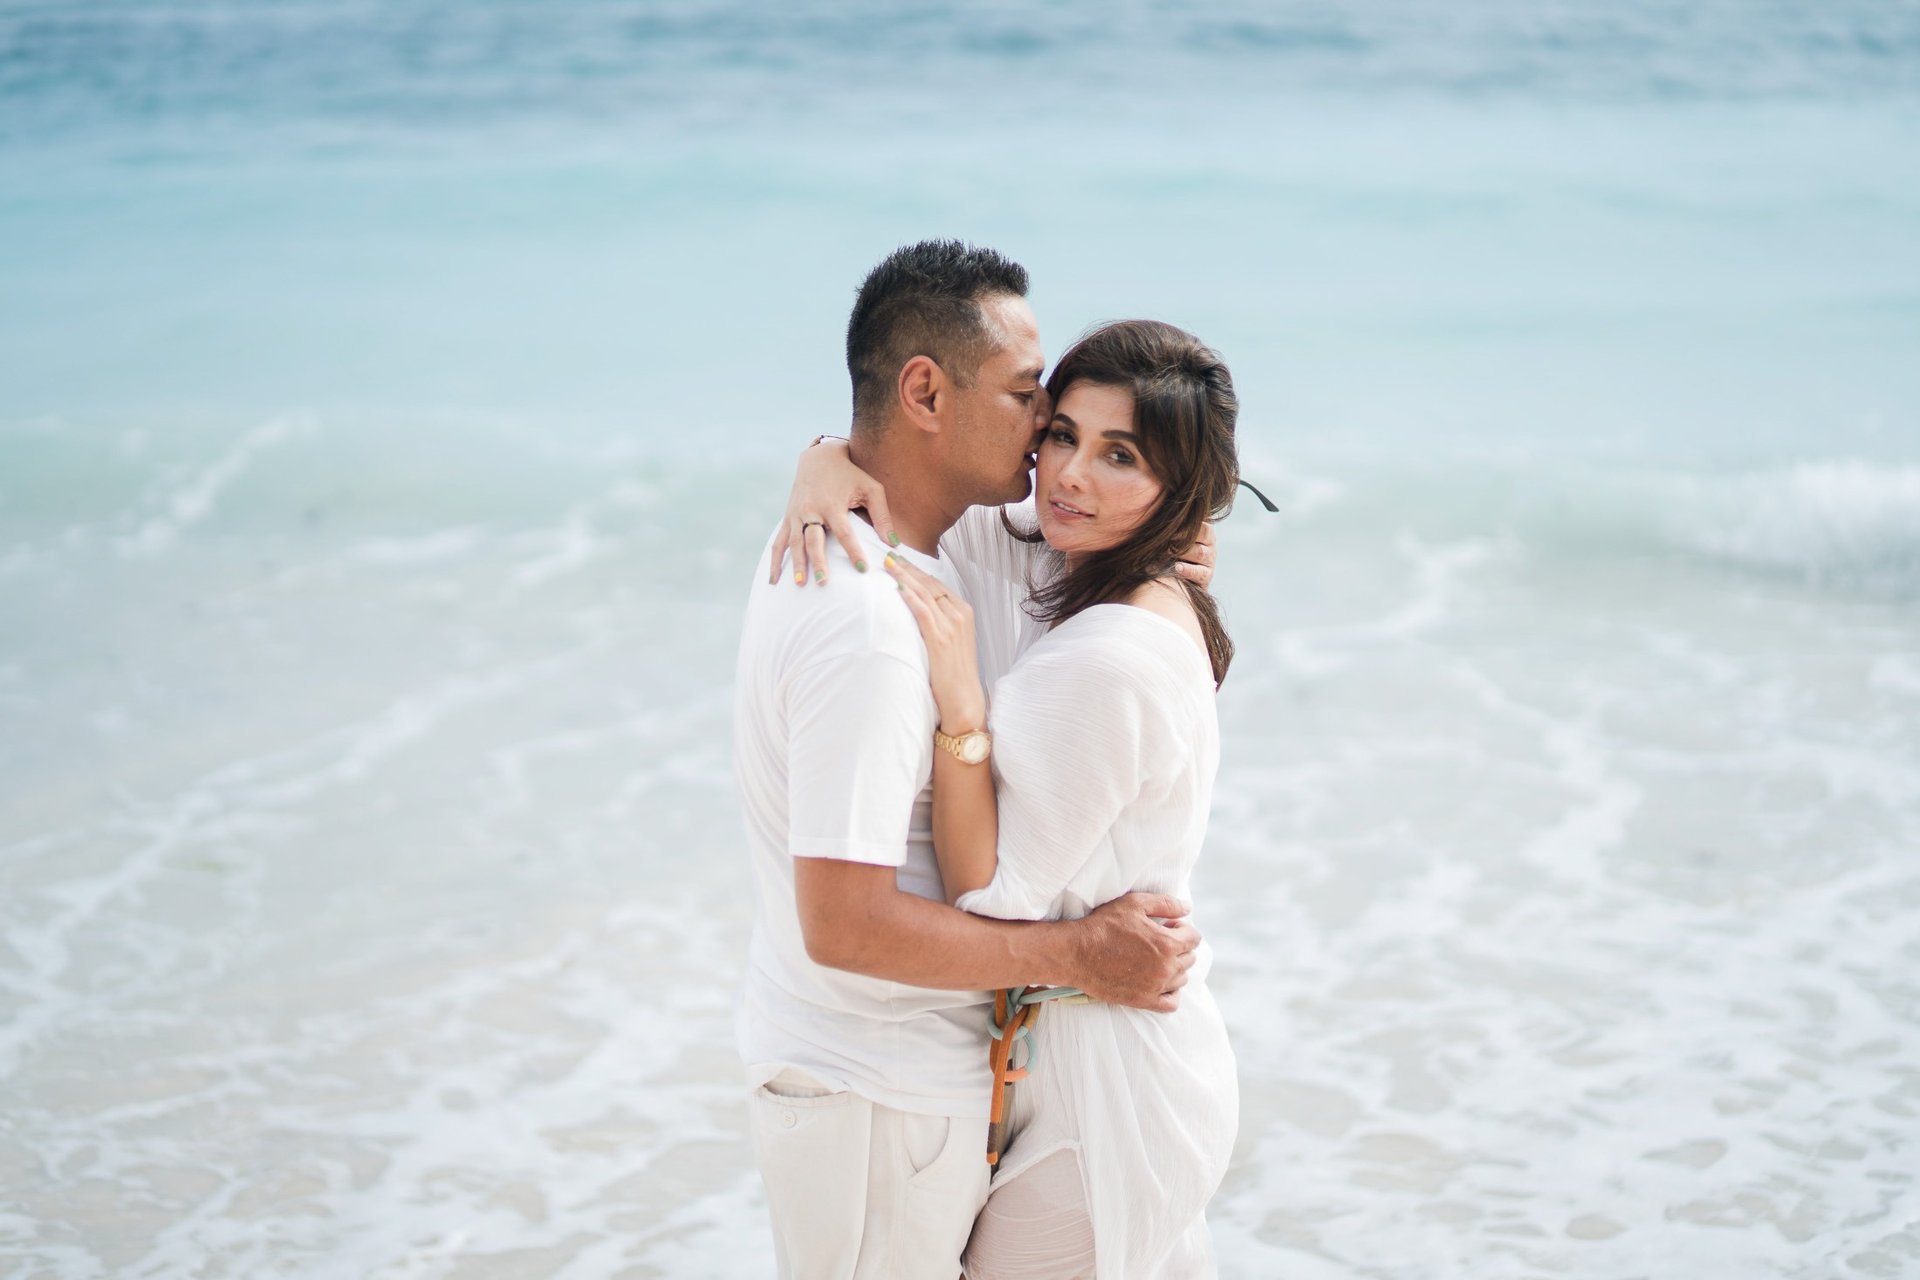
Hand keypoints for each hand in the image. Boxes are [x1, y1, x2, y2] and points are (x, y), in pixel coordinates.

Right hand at [770, 438, 897, 585]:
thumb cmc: (851, 473)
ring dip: (796, 564)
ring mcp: (796, 514)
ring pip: (794, 543)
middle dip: (818, 562)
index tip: (863, 569)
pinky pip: (779, 541)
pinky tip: (774, 580)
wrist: (820, 456)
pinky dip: (775, 560)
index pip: (844, 533)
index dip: (854, 551)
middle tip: (824, 582)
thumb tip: (893, 544)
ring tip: (801, 584)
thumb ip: (882, 516)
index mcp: (832, 504)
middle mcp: (811, 510)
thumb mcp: (871, 488)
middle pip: (813, 540)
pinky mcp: (788, 518)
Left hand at [883, 553, 985, 731]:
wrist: (963, 699)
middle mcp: (960, 614)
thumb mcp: (953, 641)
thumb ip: (940, 622)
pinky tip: (897, 586)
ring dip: (905, 576)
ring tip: (888, 564)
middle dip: (909, 568)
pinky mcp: (941, 638)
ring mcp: (952, 625)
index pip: (937, 584)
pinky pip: (922, 610)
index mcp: (964, 612)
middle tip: (890, 554)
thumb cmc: (954, 673)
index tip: (901, 561)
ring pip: (924, 592)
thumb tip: (918, 611)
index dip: (918, 571)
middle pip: (930, 583)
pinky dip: (910, 596)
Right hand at [1067, 892, 1199, 1012]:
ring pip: (1182, 979)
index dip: (1182, 929)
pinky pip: (1172, 1003)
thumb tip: (1188, 908)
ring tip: (1155, 959)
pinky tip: (1160, 981)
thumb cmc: (1104, 925)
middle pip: (1189, 958)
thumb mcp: (1134, 904)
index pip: (1194, 938)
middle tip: (1158, 941)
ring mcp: (1155, 987)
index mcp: (1167, 943)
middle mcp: (1166, 968)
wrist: (1077, 953)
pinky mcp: (1143, 1001)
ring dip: (1175, 967)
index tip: (1168, 927)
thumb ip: (1166, 904)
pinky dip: (1171, 993)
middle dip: (1179, 947)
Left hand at [1172, 520, 1216, 588]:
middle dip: (1183, 536)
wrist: (1175, 578)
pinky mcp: (1206, 577)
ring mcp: (1209, 561)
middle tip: (1166, 536)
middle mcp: (1210, 544)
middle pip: (1202, 534)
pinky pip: (1200, 573)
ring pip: (1200, 553)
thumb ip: (1175, 526)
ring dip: (1183, 552)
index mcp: (1205, 531)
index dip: (1185, 523)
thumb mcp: (1175, 537)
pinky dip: (1188, 570)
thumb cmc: (1171, 552)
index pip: (1199, 522)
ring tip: (1167, 551)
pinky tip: (1177, 567)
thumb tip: (1161, 506)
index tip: (1169, 524)